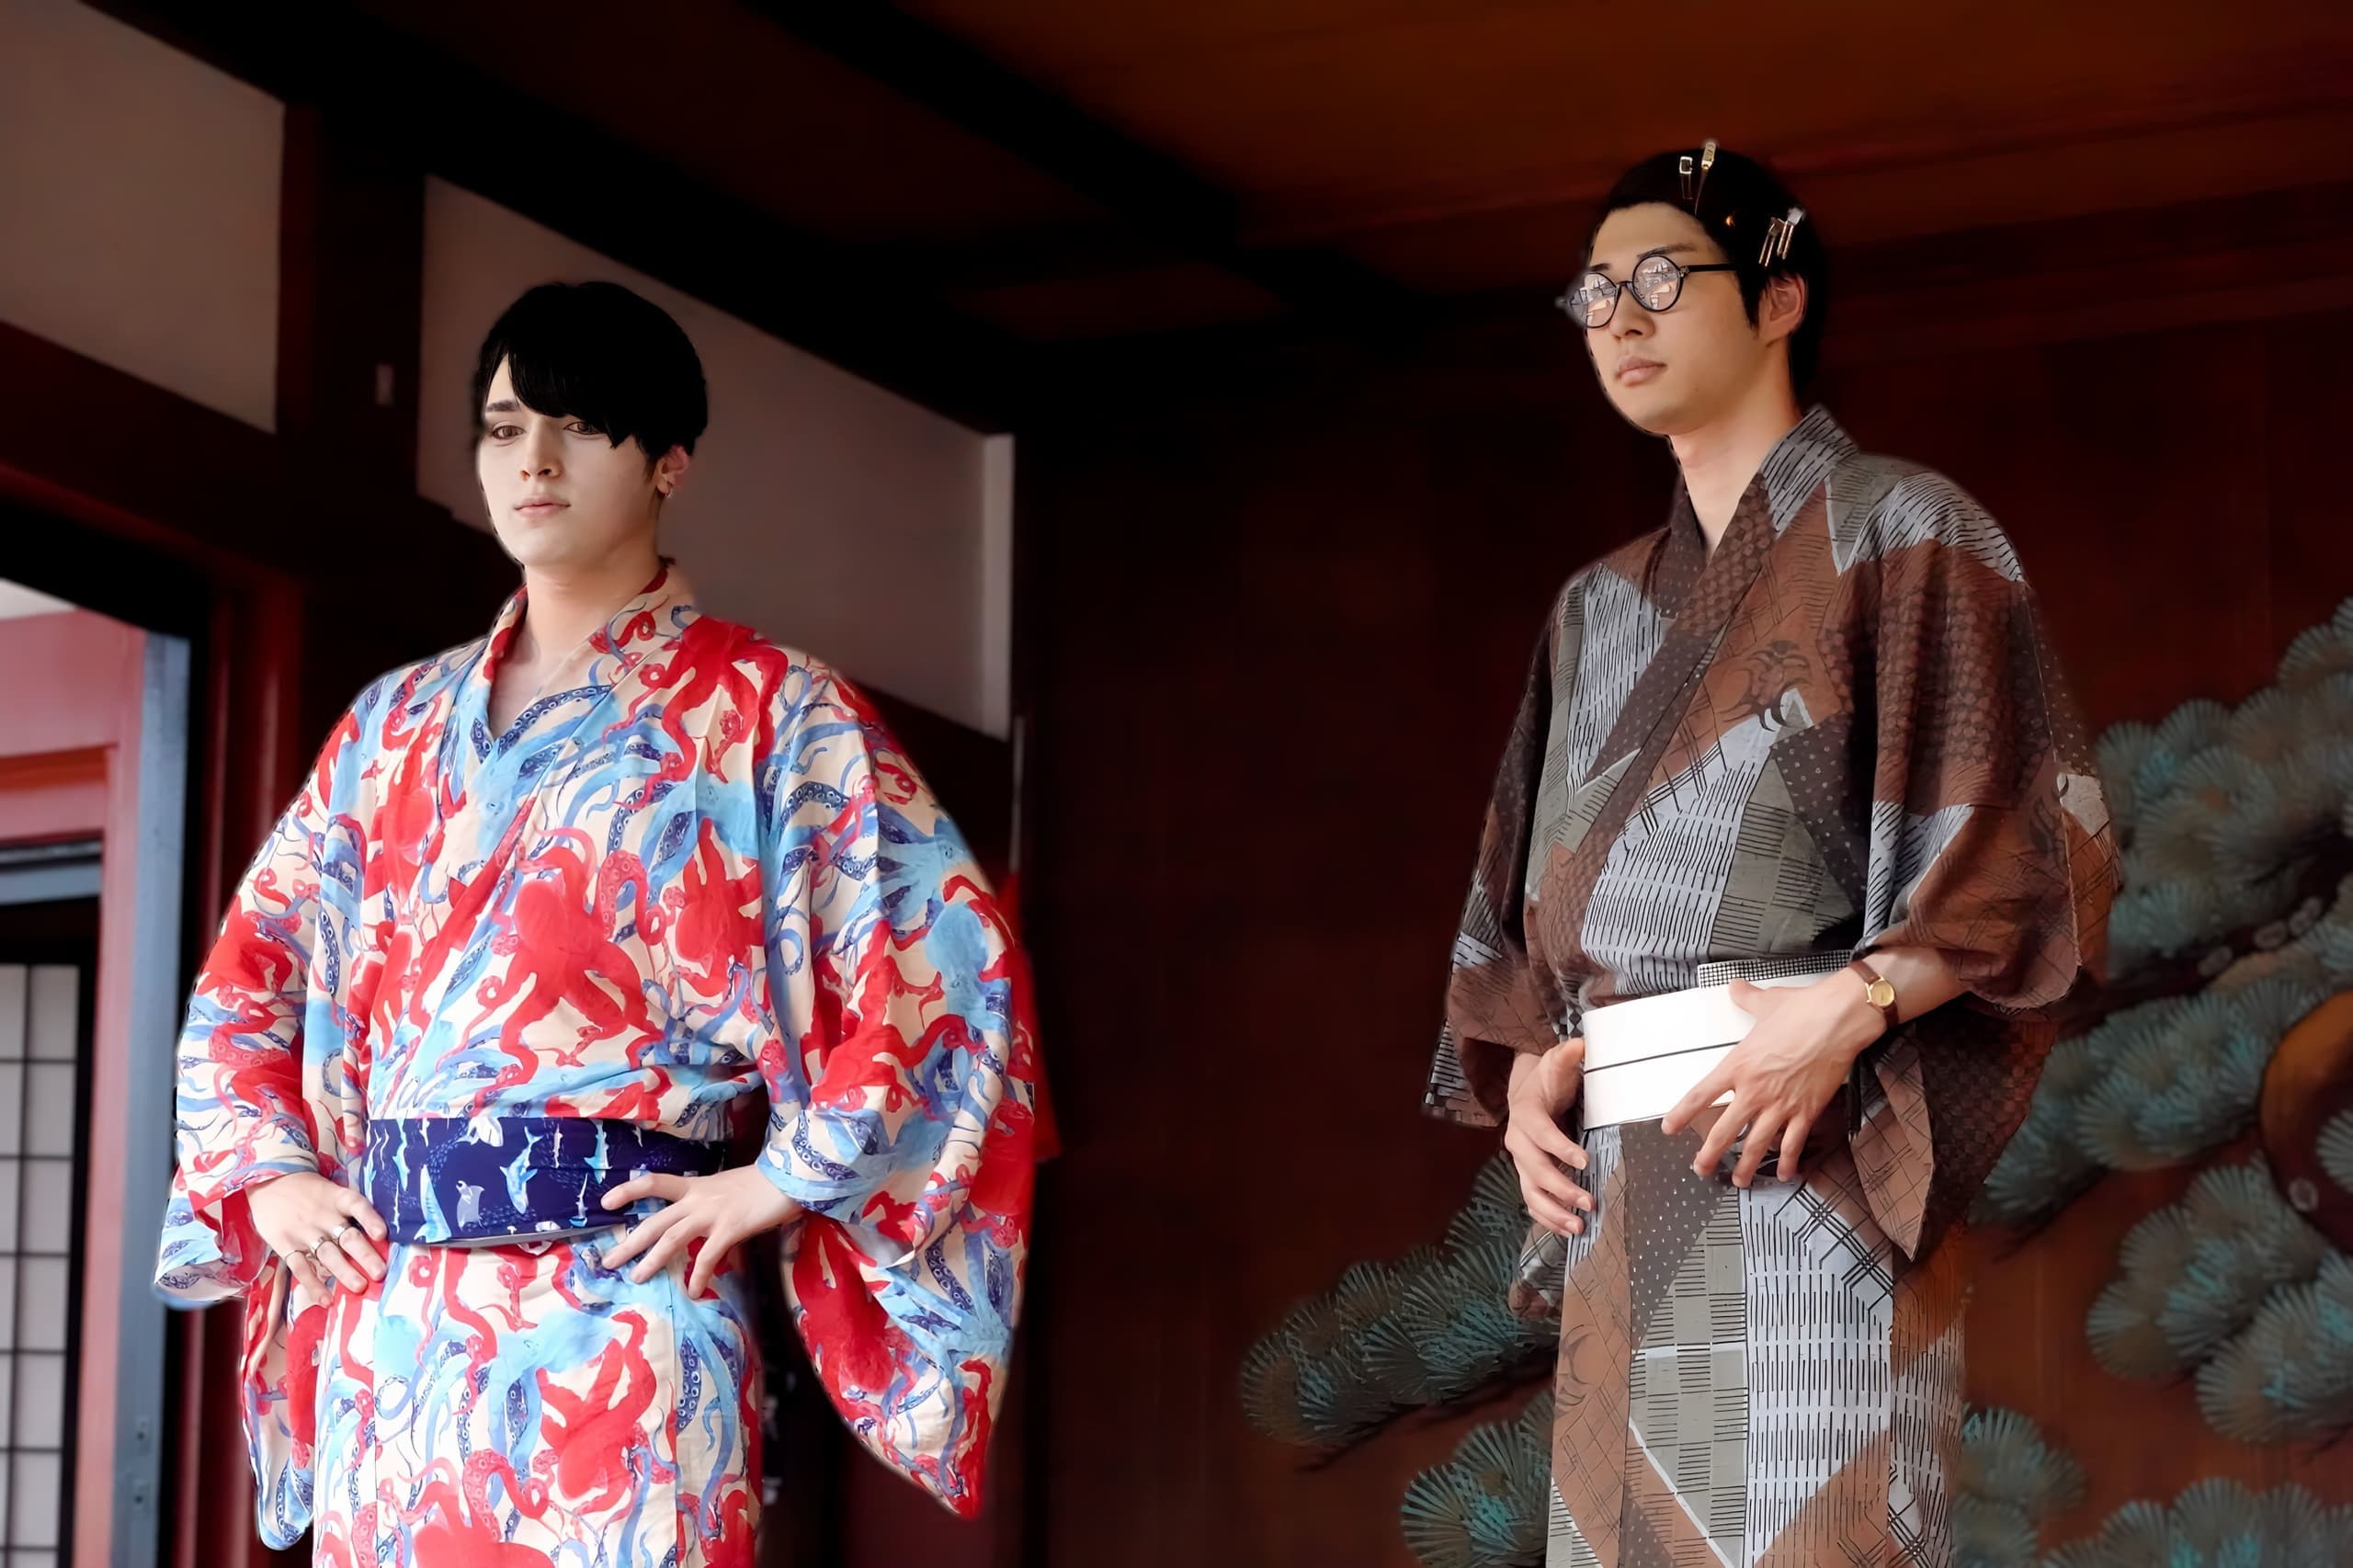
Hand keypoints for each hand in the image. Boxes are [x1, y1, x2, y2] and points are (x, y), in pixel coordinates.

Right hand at [246, 1172, 388, 1294]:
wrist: (268, 1183)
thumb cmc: (310, 1191)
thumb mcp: (332, 1191)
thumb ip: (350, 1209)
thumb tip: (381, 1234)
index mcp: (338, 1198)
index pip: (357, 1206)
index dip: (371, 1219)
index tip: (383, 1234)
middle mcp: (324, 1215)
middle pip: (347, 1236)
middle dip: (365, 1255)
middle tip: (380, 1273)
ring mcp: (305, 1232)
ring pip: (327, 1254)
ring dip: (344, 1272)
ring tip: (360, 1287)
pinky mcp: (286, 1246)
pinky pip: (301, 1267)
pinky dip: (313, 1285)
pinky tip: (326, 1300)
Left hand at [598, 1167, 804, 1297]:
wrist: (790, 1176)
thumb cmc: (763, 1182)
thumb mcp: (727, 1187)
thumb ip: (710, 1201)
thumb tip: (701, 1221)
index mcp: (696, 1186)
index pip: (653, 1183)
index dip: (628, 1191)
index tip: (606, 1202)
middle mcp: (698, 1199)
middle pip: (654, 1221)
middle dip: (629, 1243)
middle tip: (608, 1262)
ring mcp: (712, 1214)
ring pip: (671, 1238)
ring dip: (652, 1260)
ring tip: (637, 1278)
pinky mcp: (730, 1229)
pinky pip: (707, 1256)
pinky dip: (698, 1276)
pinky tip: (693, 1292)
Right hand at [1504, 1038, 1593, 1236]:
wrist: (1527, 1093)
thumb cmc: (1547, 1080)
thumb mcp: (1556, 1063)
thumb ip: (1568, 1057)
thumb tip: (1582, 1044)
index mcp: (1526, 1115)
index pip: (1541, 1134)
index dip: (1560, 1148)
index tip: (1585, 1162)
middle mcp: (1518, 1142)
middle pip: (1535, 1170)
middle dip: (1561, 1189)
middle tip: (1589, 1203)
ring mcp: (1521, 1162)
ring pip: (1531, 1193)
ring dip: (1553, 1212)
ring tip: (1578, 1228)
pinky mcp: (1528, 1175)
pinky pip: (1533, 1201)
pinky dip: (1547, 1218)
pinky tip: (1567, 1231)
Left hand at [1660, 976, 1881, 1186]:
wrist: (1838, 1020)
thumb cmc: (1801, 1010)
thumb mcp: (1765, 1002)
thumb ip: (1745, 998)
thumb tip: (1734, 986)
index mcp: (1738, 1065)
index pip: (1700, 1095)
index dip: (1682, 1114)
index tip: (1669, 1128)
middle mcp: (1755, 1090)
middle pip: (1724, 1131)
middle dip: (1709, 1154)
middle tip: (1699, 1169)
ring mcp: (1781, 1104)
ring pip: (1756, 1144)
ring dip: (1745, 1166)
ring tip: (1738, 1181)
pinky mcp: (1807, 1111)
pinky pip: (1793, 1143)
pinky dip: (1787, 1161)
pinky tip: (1783, 1174)